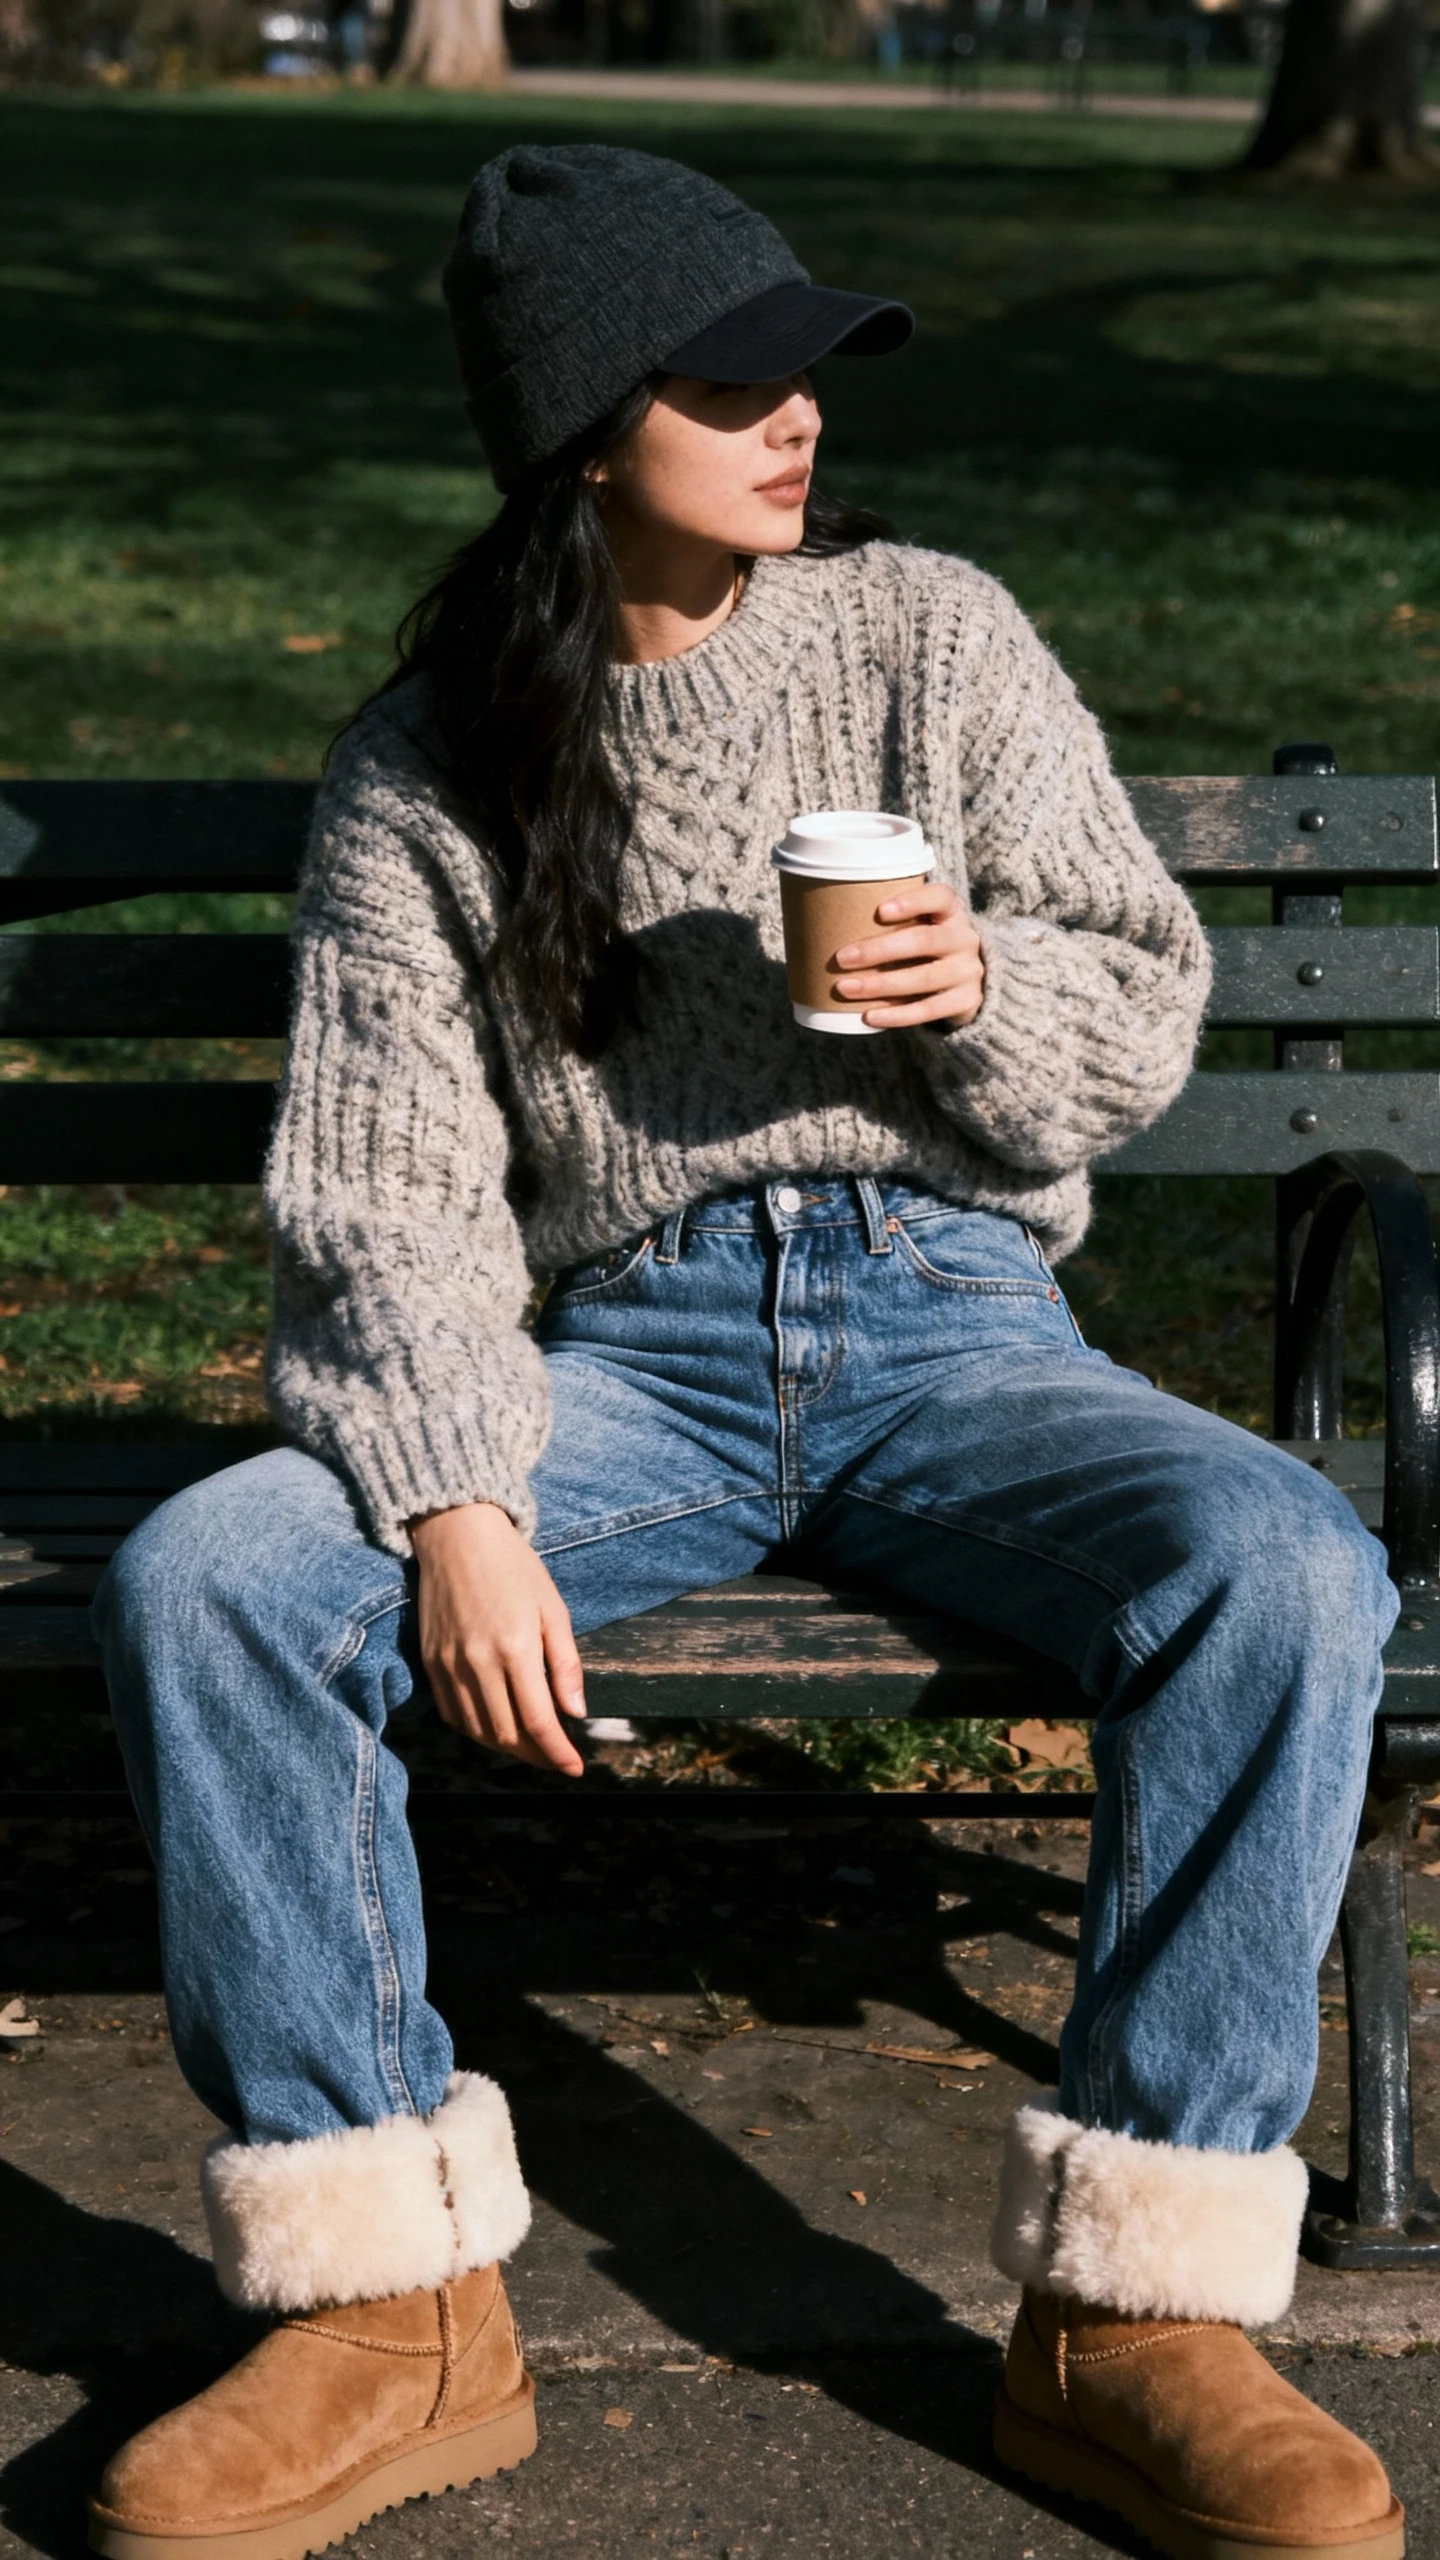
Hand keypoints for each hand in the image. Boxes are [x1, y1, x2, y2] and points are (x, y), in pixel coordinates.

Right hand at [410, 1502, 586, 1776]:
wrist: (457, 1536)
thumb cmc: (514, 1567)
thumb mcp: (553, 1609)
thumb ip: (566, 1663)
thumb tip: (575, 1713)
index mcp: (516, 1648)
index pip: (539, 1722)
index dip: (558, 1753)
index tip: (575, 1768)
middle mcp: (478, 1663)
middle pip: (507, 1735)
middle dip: (536, 1756)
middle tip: (557, 1758)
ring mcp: (449, 1665)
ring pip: (477, 1731)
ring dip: (507, 1748)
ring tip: (531, 1746)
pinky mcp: (430, 1663)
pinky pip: (452, 1715)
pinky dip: (476, 1731)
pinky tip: (496, 1726)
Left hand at [833, 880, 984, 1029]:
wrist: (966, 980)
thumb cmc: (925, 945)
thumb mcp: (921, 923)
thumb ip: (890, 919)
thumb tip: (820, 916)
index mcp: (952, 912)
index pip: (940, 897)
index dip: (912, 902)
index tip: (880, 911)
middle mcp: (965, 939)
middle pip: (924, 940)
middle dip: (879, 950)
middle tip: (842, 958)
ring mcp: (968, 972)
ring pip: (923, 978)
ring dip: (881, 985)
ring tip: (845, 988)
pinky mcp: (966, 1002)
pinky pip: (928, 1010)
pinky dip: (896, 1015)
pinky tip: (869, 1016)